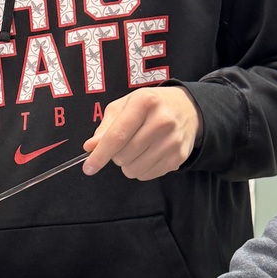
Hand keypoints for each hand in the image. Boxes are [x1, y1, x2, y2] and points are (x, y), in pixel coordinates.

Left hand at [82, 86, 202, 180]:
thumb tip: (90, 147)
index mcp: (144, 103)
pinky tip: (148, 154)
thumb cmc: (149, 106)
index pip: (117, 136)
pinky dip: (141, 169)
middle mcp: (162, 121)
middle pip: (124, 155)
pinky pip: (148, 175)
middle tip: (124, 143)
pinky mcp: (179, 157)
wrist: (188, 108)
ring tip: (137, 148)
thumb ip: (106, 126)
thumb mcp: (125, 105)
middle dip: (116, 155)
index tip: (88, 167)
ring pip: (134, 169)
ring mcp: (173, 141)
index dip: (100, 155)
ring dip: (128, 164)